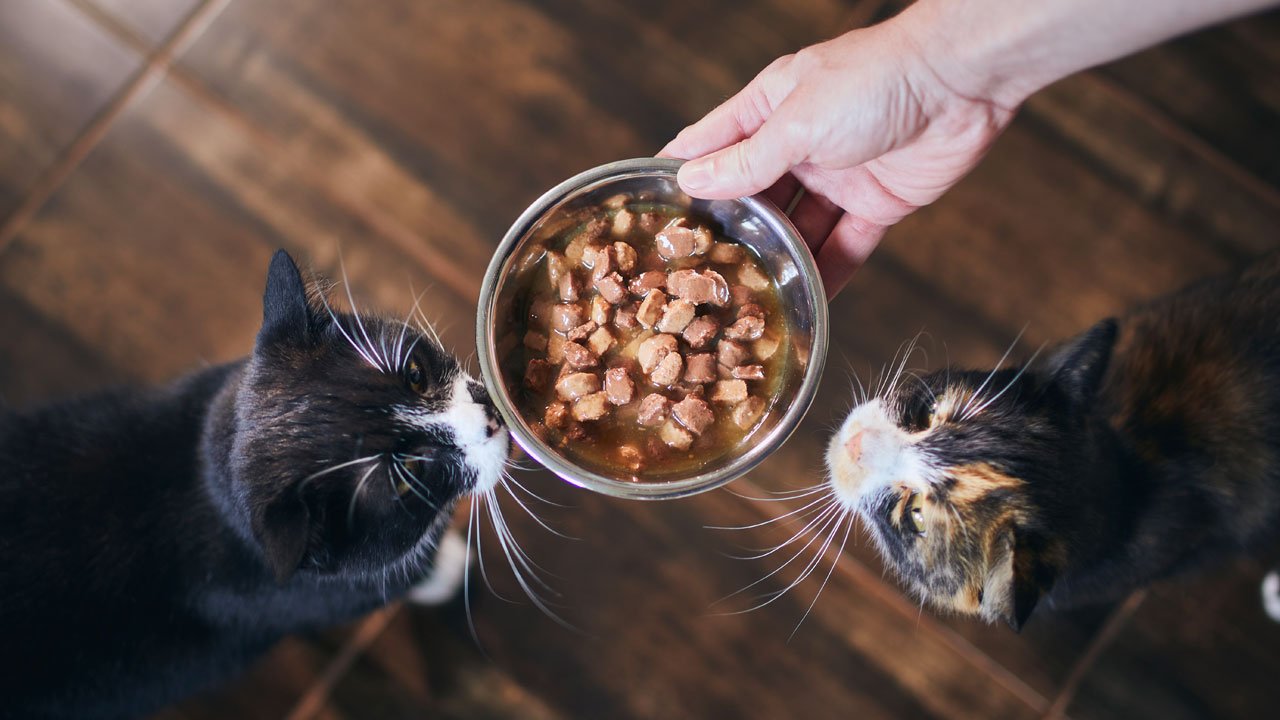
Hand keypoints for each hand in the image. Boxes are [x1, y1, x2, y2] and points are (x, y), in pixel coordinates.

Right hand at [660, 16, 1014, 297]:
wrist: (963, 82)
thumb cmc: (875, 80)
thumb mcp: (798, 122)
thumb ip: (747, 160)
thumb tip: (694, 180)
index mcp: (769, 108)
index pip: (711, 143)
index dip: (681, 173)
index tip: (649, 210)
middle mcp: (799, 144)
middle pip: (753, 196)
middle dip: (730, 232)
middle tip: (697, 275)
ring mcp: (837, 176)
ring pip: (797, 228)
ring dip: (779, 259)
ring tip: (748, 298)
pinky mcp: (876, 203)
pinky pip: (845, 245)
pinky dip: (830, 272)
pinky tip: (809, 302)